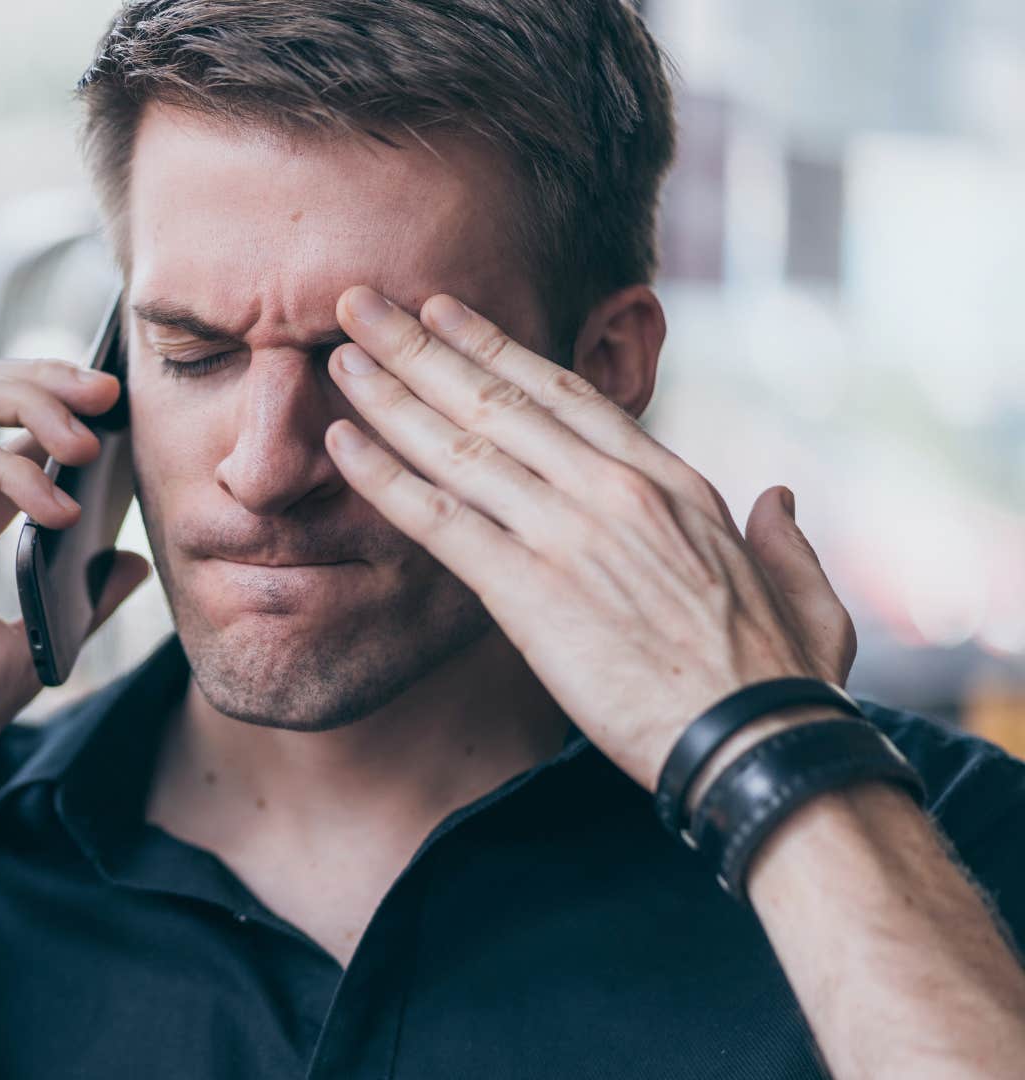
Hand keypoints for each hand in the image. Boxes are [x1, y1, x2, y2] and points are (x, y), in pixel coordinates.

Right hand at [0, 359, 151, 799]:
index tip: (123, 415)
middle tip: (110, 394)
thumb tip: (132, 559)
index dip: (60, 414)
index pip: (1, 436)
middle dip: (47, 381)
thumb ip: (78, 601)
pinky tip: (55, 509)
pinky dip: (5, 468)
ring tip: (89, 441)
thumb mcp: (27, 652)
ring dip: (30, 404)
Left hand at [322, 285, 857, 790]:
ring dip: (391, 394)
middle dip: (420, 345)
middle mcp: (614, 490)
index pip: (565, 394)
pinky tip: (342, 443)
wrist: (759, 745)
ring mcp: (568, 535)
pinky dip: (385, 477)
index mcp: (672, 482)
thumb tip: (782, 498)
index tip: (445, 312)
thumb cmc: (785, 682)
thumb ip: (785, 539)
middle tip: (360, 304)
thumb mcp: (806, 593)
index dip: (495, 347)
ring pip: (460, 445)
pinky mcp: (529, 592)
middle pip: (498, 399)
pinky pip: (439, 520)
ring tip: (339, 355)